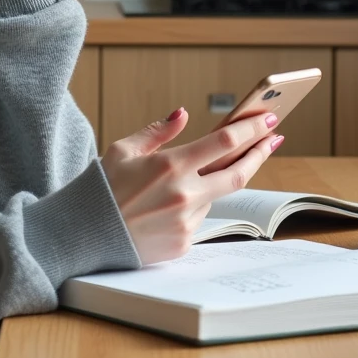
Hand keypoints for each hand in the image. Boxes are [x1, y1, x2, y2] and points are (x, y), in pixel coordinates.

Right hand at [101, 110, 282, 264]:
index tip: (268, 119)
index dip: (251, 129)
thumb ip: (158, 132)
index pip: (225, 142)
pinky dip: (190, 208)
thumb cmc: (102, 188)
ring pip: (214, 196)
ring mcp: (186, 221)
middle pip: (238, 172)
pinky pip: (198, 219)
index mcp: (170, 165)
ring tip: (184, 180)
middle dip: (259, 153)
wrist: (84, 235)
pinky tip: (165, 208)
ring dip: (210, 184)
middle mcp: (184, 194)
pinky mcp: (183, 243)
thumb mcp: (123, 150)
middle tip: (272, 139)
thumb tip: (183, 115)